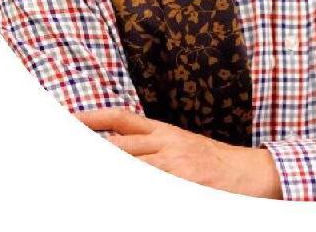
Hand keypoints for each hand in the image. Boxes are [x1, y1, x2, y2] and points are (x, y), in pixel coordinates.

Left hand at [76, 108, 281, 198]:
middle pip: (119, 145)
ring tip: (82, 181)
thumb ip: (152, 144)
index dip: (93, 117)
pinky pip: (154, 187)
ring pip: (131, 166)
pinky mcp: (186, 184)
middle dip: (91, 151)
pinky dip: (136, 192)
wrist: (251, 173)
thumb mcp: (182, 144)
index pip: (121, 118)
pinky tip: (124, 198)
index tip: (68, 120)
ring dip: (108, 173)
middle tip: (63, 156)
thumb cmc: (214, 162)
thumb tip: (117, 146)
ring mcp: (176, 165)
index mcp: (164, 131)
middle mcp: (167, 143)